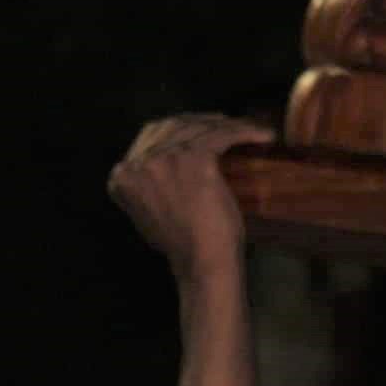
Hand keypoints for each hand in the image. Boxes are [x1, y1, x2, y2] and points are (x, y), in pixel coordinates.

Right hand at [107, 113, 266, 282]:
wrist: (202, 263)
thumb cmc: (183, 244)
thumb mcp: (148, 211)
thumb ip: (148, 183)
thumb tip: (167, 160)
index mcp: (122, 175)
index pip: (150, 136)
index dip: (178, 130)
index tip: (199, 130)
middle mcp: (138, 162)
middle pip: (172, 125)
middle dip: (201, 122)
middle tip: (225, 125)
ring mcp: (164, 158)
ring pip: (199, 127)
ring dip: (227, 124)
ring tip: (248, 130)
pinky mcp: (196, 159)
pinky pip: (223, 134)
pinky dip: (246, 131)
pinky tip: (264, 135)